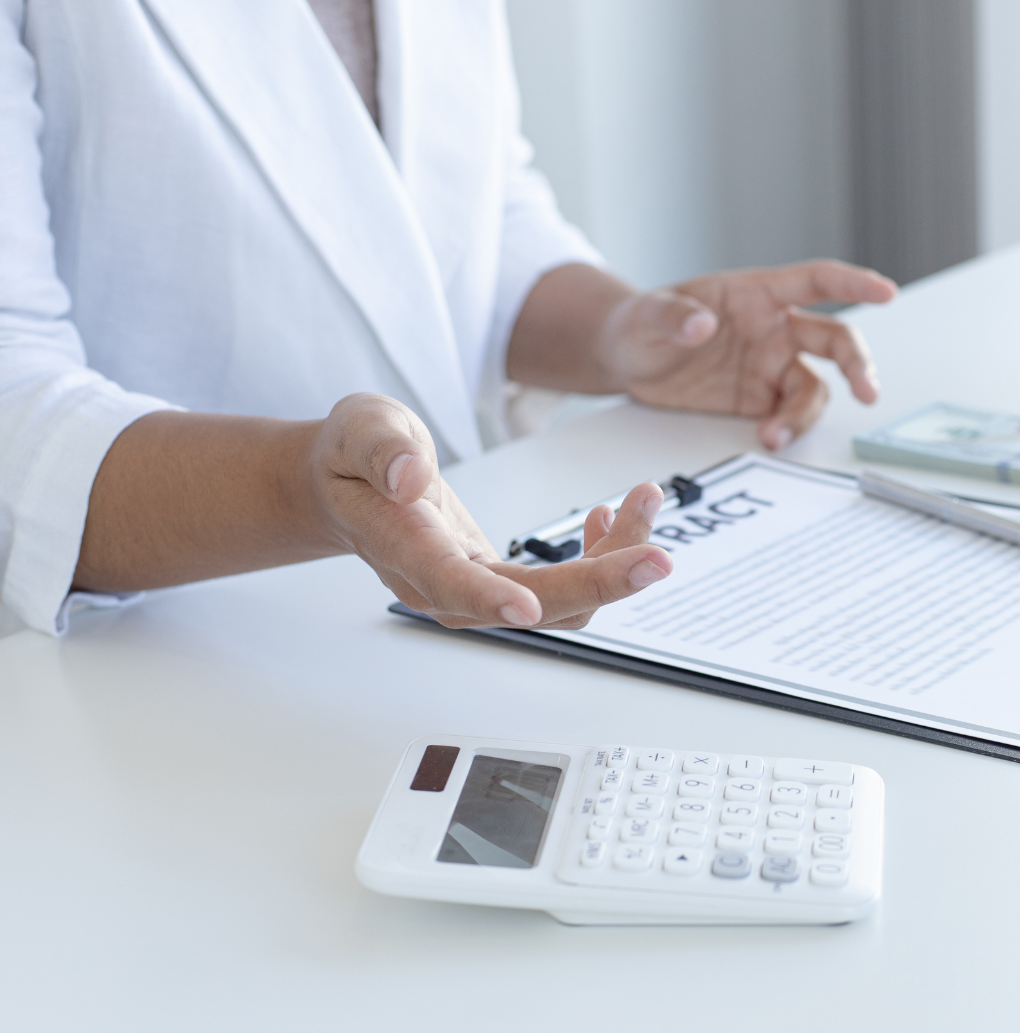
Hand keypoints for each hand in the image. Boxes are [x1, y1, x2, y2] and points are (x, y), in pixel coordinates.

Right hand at [310, 394, 673, 628]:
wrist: (348, 488)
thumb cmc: (354, 458)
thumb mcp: (360, 427)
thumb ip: (381, 447)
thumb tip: (409, 476)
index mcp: (405, 546)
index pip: (448, 581)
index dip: (490, 596)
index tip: (529, 605)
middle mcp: (444, 585)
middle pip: (532, 606)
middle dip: (601, 584)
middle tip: (659, 558)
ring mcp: (477, 592)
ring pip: (560, 601)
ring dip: (615, 560)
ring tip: (645, 498)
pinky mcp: (502, 584)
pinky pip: (563, 587)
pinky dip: (600, 554)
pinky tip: (609, 515)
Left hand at [603, 260, 895, 449]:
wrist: (627, 359)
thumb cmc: (640, 323)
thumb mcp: (646, 315)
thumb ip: (673, 316)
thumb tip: (702, 324)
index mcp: (757, 294)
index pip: (816, 281)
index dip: (854, 282)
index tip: (885, 292)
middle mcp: (775, 328)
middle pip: (835, 339)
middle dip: (857, 363)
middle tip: (868, 392)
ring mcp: (771, 365)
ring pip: (815, 387)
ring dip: (804, 413)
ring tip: (774, 435)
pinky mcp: (760, 399)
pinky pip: (790, 414)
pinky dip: (787, 429)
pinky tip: (768, 439)